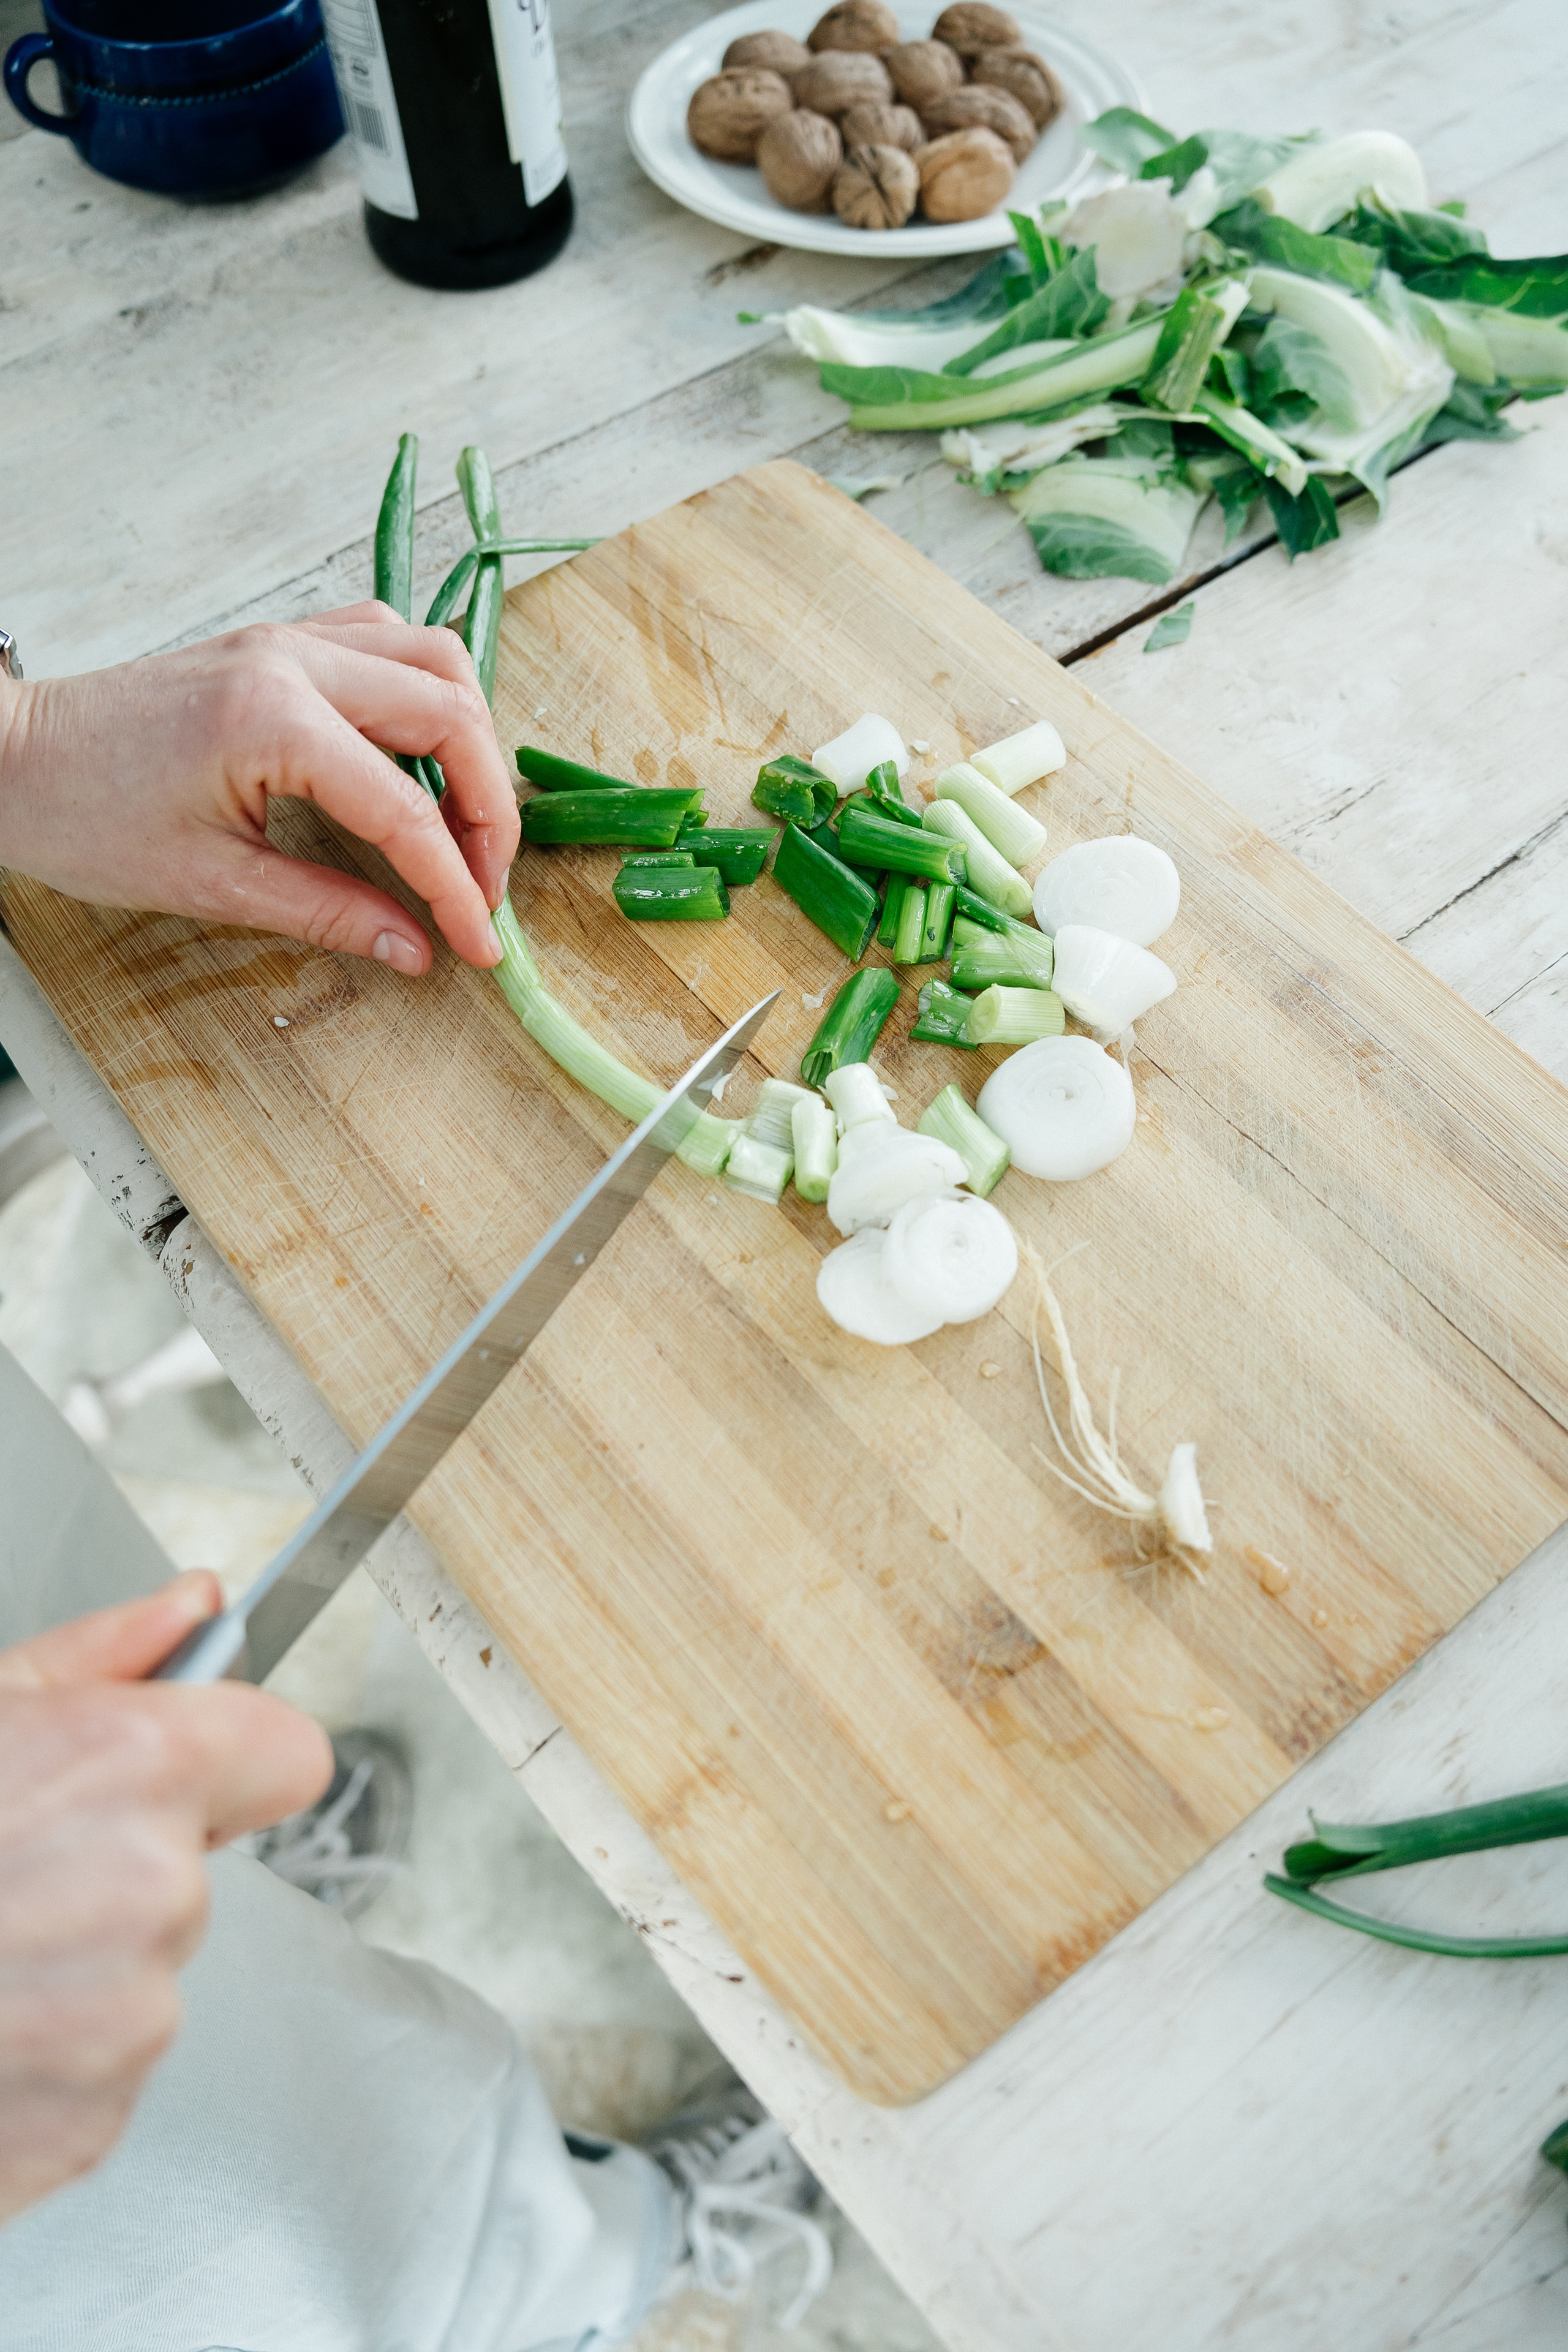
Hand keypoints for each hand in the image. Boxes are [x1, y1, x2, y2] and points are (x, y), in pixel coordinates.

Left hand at [0, 604, 520, 973]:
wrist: (10, 757)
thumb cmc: (86, 817)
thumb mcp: (212, 884)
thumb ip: (328, 911)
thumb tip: (413, 948)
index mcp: (273, 721)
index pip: (407, 810)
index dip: (456, 886)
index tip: (479, 945)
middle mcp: (293, 660)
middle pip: (451, 714)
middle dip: (488, 810)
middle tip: (484, 886)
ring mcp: (289, 638)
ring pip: (435, 658)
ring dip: (470, 740)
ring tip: (464, 821)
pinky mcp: (279, 640)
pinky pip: (388, 640)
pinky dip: (426, 695)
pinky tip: (419, 756)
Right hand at [0, 1573, 330, 2222]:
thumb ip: (99, 1656)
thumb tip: (189, 1607)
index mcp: (137, 1769)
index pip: (287, 1752)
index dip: (232, 1757)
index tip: (177, 1771)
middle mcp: (156, 1890)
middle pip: (194, 1866)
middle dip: (119, 1864)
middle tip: (5, 1873)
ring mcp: (130, 2018)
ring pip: (148, 1971)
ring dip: (80, 1967)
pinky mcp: (96, 2121)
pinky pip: (106, 2069)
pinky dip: (47, 2057)